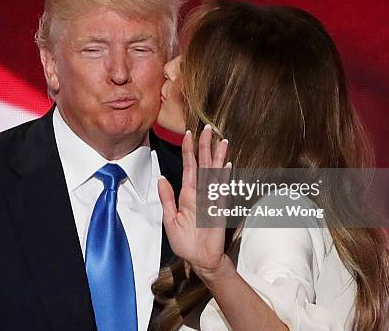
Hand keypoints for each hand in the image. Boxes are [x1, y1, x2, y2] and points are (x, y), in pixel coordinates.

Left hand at [158, 125, 230, 277]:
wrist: (199, 260)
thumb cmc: (185, 242)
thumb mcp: (170, 219)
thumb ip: (167, 199)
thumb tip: (162, 179)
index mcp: (187, 195)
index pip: (189, 167)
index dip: (189, 151)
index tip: (189, 134)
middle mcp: (201, 193)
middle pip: (203, 165)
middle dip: (205, 147)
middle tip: (208, 129)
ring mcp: (211, 199)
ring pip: (214, 173)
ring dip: (217, 157)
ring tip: (222, 140)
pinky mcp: (219, 209)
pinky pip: (221, 189)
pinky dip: (223, 176)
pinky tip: (227, 163)